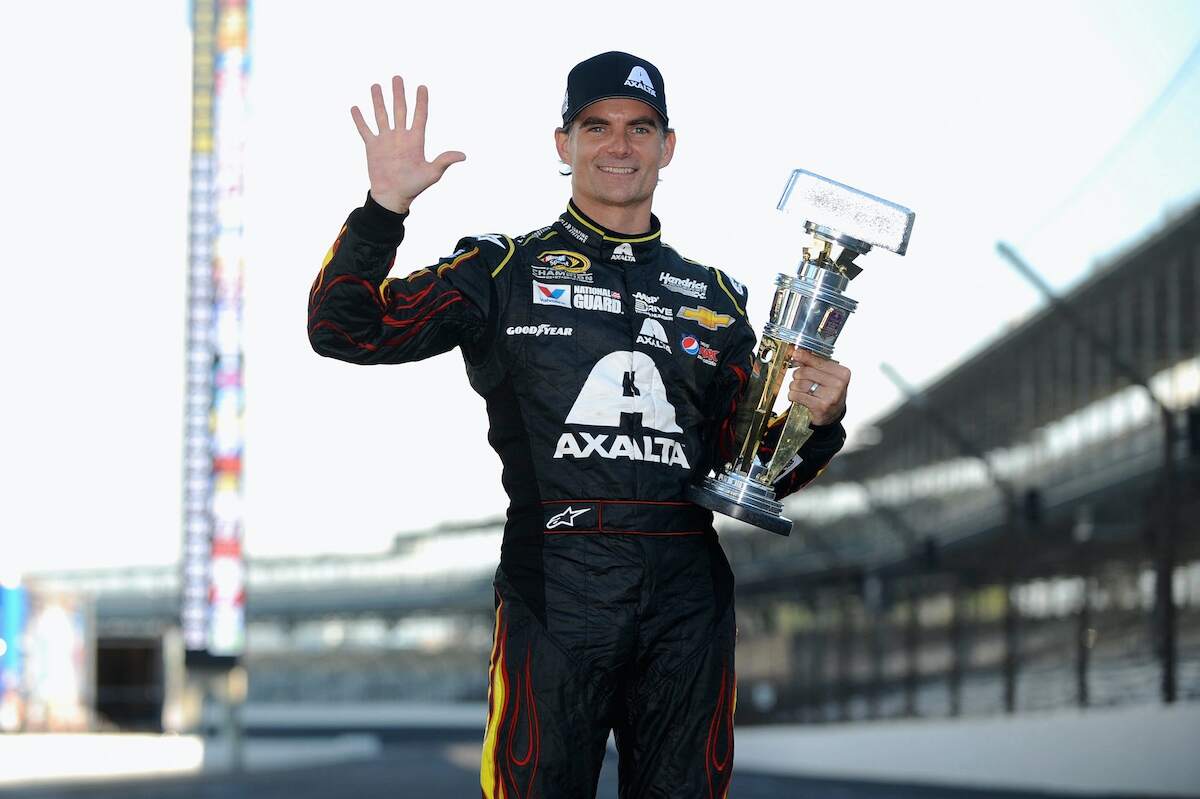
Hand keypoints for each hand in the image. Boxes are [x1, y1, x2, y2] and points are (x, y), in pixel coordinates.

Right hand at [350, 76, 465, 213]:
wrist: (392, 197)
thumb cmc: (414, 187)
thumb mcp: (431, 174)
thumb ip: (444, 161)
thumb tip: (463, 155)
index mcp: (415, 140)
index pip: (419, 116)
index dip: (421, 102)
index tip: (422, 87)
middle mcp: (400, 137)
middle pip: (400, 110)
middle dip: (398, 94)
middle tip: (397, 77)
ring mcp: (386, 140)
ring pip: (381, 115)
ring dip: (378, 101)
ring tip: (376, 86)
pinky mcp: (372, 147)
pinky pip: (365, 130)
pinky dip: (359, 119)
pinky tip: (355, 107)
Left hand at [786, 349, 849, 425]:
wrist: (832, 414)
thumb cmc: (828, 393)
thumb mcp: (825, 376)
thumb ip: (813, 364)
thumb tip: (797, 353)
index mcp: (842, 373)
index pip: (818, 361)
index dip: (804, 357)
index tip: (796, 354)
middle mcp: (839, 384)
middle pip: (806, 372)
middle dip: (798, 375)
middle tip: (798, 379)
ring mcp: (831, 396)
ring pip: (800, 383)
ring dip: (794, 386)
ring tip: (799, 390)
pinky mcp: (820, 406)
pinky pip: (797, 395)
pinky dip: (792, 395)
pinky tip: (797, 397)